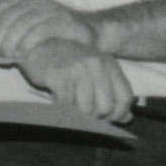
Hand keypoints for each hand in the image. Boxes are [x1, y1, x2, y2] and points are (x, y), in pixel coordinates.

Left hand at [0, 0, 96, 63]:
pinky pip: (38, 33)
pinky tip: (22, 55)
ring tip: (7, 56)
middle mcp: (35, 0)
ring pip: (20, 26)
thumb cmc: (50, 26)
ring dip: (9, 44)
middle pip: (5, 19)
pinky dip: (26, 45)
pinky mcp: (62, 22)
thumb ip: (2, 5)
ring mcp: (49, 9)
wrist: (85, 33)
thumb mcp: (23, 15)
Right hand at [17, 38, 134, 122]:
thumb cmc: (68, 63)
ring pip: (86, 109)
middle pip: (106, 107)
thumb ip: (112, 94)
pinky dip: (63, 111)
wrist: (40, 45)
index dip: (118, 114)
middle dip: (96, 118)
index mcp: (110, 65)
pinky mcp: (59, 75)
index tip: (107, 120)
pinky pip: (66, 105)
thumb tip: (126, 118)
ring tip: (70, 111)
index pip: (125, 97)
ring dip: (78, 116)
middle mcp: (97, 65)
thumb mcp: (95, 74)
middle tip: (84, 117)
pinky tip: (58, 106)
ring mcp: (78, 69)